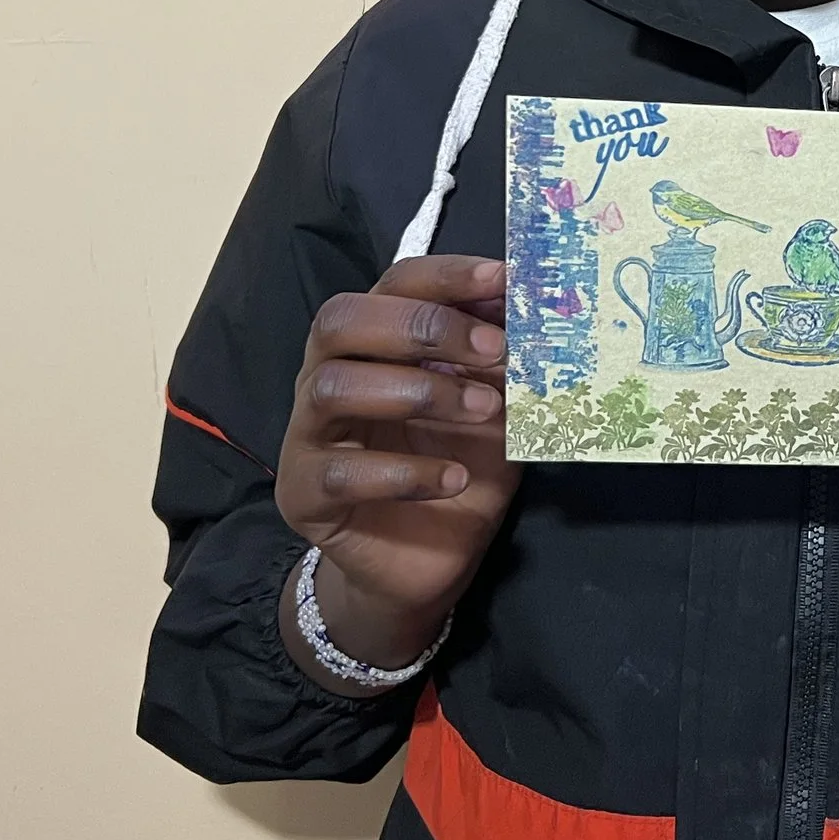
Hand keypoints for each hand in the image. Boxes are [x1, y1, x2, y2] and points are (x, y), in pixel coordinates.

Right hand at [274, 255, 519, 686]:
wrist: (428, 563)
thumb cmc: (459, 468)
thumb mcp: (494, 408)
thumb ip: (501, 362)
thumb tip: (535, 308)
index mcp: (372, 342)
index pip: (393, 284)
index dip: (446, 276)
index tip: (505, 280)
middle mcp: (327, 375)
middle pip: (342, 321)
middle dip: (423, 327)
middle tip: (493, 349)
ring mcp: (307, 436)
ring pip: (332, 388)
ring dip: (418, 392)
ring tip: (483, 411)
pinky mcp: (303, 495)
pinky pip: (340, 474)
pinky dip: (405, 473)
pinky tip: (454, 479)